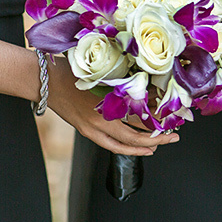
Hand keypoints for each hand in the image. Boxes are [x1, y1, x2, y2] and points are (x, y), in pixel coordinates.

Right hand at [48, 59, 178, 155]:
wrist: (46, 80)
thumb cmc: (76, 72)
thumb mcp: (106, 75)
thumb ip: (126, 85)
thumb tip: (152, 90)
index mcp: (108, 103)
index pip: (141, 118)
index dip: (159, 121)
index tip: (175, 120)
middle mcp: (101, 120)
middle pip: (135, 137)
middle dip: (158, 138)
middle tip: (174, 137)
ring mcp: (92, 129)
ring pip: (123, 145)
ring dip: (143, 146)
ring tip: (159, 144)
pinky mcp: (86, 131)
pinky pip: (110, 145)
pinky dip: (127, 149)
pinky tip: (140, 149)